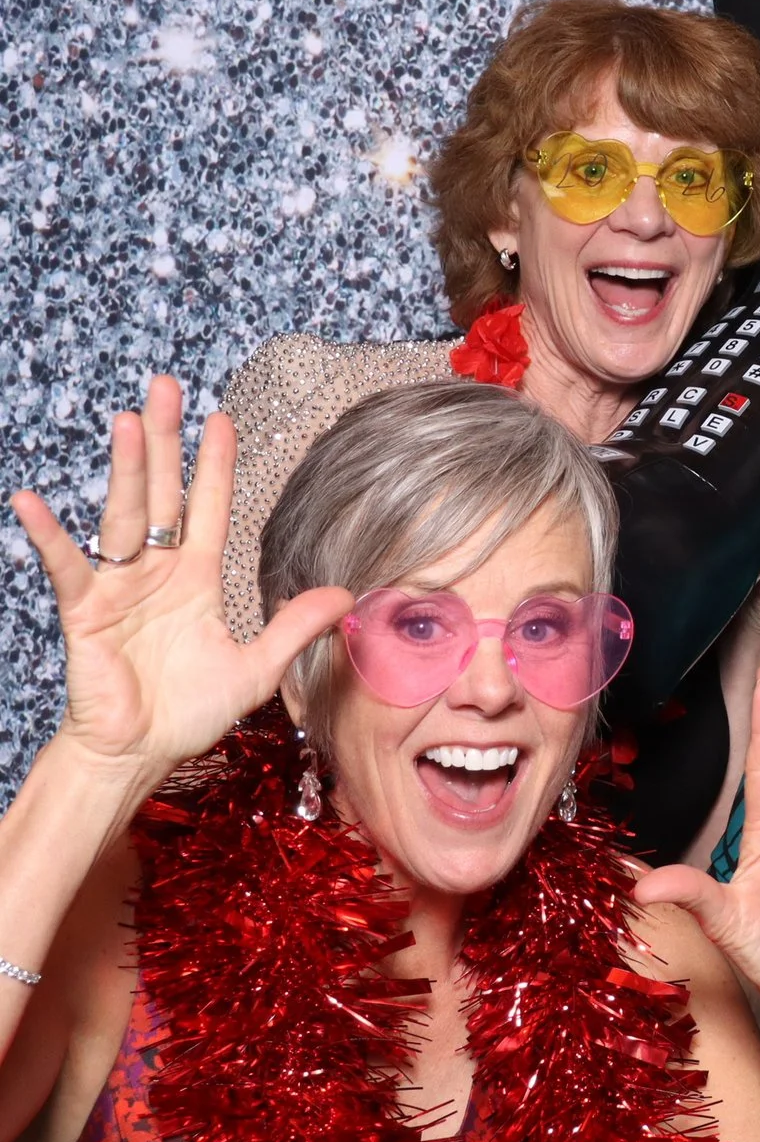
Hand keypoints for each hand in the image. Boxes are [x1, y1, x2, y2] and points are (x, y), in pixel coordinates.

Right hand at [12, 377, 349, 785]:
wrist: (139, 753)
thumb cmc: (190, 712)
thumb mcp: (257, 668)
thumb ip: (295, 628)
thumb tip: (346, 595)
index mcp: (197, 579)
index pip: (208, 508)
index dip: (214, 465)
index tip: (221, 418)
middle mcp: (157, 572)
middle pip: (163, 494)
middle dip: (167, 442)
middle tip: (165, 388)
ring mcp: (119, 586)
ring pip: (124, 515)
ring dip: (127, 469)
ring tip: (129, 421)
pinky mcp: (85, 611)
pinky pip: (66, 567)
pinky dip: (50, 536)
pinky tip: (32, 502)